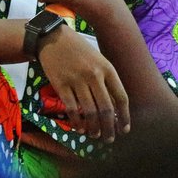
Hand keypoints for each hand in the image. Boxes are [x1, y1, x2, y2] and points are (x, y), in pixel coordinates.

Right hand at [36, 25, 130, 141]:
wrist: (53, 38)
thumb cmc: (79, 50)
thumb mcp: (98, 60)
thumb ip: (106, 81)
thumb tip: (114, 108)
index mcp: (107, 68)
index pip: (121, 97)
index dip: (124, 116)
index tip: (124, 129)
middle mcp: (94, 75)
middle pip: (106, 109)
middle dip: (109, 128)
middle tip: (109, 138)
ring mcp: (77, 80)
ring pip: (89, 111)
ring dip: (93, 127)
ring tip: (95, 135)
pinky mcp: (61, 85)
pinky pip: (71, 108)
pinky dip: (77, 122)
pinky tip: (80, 128)